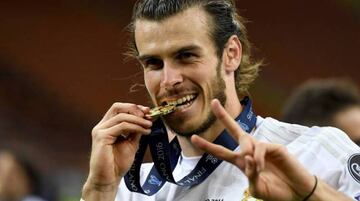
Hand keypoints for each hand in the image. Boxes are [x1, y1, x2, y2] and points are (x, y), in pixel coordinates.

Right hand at [85, 103, 152, 190]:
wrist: (109, 179)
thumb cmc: (117, 164)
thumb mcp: (131, 143)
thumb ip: (135, 131)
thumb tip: (146, 120)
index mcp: (107, 126)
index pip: (119, 109)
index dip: (134, 108)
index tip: (148, 111)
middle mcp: (102, 126)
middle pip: (117, 107)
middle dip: (135, 109)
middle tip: (148, 115)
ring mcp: (100, 131)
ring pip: (122, 116)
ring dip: (138, 120)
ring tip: (149, 125)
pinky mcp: (102, 137)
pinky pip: (122, 126)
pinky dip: (135, 127)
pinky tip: (144, 131)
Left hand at [191, 99, 314, 200]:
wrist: (298, 194)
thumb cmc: (277, 192)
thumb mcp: (257, 188)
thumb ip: (249, 175)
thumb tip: (247, 158)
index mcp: (243, 162)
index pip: (222, 152)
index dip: (208, 146)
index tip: (193, 138)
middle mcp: (250, 151)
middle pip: (235, 130)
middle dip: (223, 116)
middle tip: (213, 102)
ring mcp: (262, 147)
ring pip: (246, 140)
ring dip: (246, 152)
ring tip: (255, 167)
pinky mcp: (275, 147)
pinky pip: (259, 147)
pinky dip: (257, 157)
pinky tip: (261, 165)